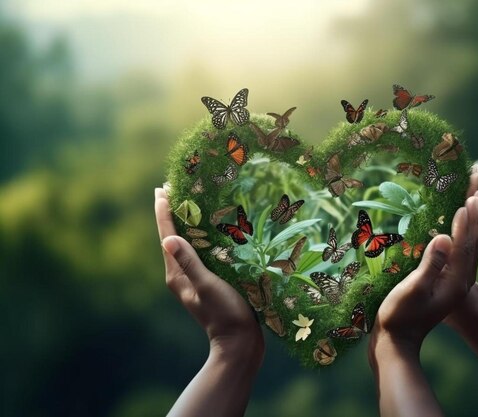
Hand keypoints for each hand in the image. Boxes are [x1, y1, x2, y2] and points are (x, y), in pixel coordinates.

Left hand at [154, 187, 263, 361]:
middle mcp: (181, 275)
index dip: (164, 212)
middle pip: (173, 238)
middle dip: (172, 213)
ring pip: (186, 245)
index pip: (167, 237)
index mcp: (176, 275)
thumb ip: (189, 263)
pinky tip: (210, 232)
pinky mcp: (207, 283)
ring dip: (185, 223)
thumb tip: (167, 239)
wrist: (240, 344)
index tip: (162, 189)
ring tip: (189, 203)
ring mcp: (193, 280)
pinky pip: (199, 254)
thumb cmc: (225, 314)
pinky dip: (200, 238)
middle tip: (173, 188)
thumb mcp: (207, 286)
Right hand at [369, 172, 477, 354]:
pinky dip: (463, 227)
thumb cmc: (399, 316)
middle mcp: (461, 278)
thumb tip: (445, 237)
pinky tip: (458, 217)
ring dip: (474, 214)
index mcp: (456, 281)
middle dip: (476, 208)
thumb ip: (430, 265)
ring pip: (470, 240)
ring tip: (476, 190)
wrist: (397, 340)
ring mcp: (455, 278)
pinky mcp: (446, 276)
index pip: (465, 245)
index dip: (466, 221)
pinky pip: (461, 245)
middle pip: (474, 237)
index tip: (467, 197)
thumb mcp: (413, 290)